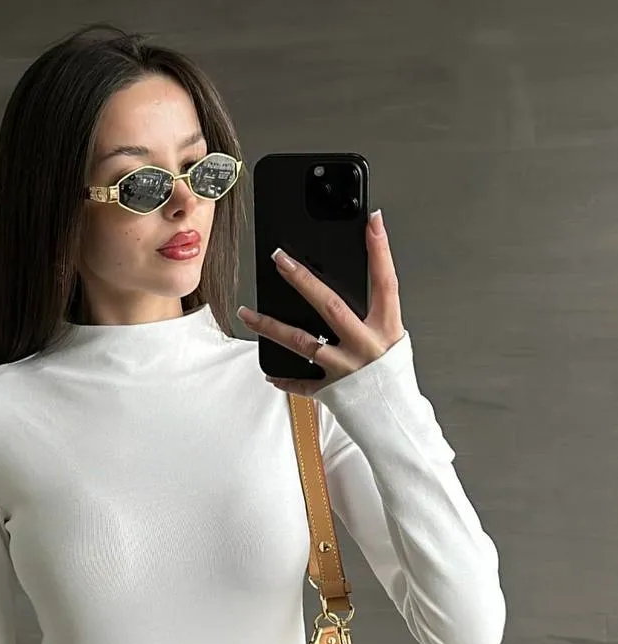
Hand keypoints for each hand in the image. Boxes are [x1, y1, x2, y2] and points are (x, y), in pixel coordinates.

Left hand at [237, 209, 405, 395]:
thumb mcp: (392, 341)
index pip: (385, 282)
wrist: (397, 422)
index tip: (373, 221)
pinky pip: (302, 383)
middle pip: (330, 305)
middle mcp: (366, 346)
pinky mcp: (332, 391)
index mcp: (387, 330)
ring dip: (270, 327)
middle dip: (303, 280)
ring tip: (247, 313)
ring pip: (302, 342)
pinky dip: (285, 378)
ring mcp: (346, 369)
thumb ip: (371, 318)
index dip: (381, 251)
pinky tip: (269, 373)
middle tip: (280, 259)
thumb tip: (335, 294)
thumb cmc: (394, 380)